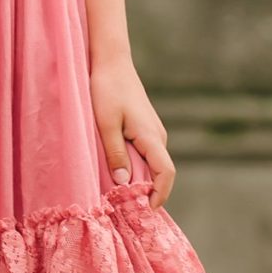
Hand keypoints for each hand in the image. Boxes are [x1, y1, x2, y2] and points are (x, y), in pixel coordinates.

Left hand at [91, 56, 175, 206]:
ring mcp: (153, 131)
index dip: (160, 195)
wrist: (111, 62)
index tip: (146, 210)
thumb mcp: (105, 124)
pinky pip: (144, 154)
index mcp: (151, 136)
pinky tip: (116, 170)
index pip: (166, 173)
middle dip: (147, 192)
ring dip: (138, 179)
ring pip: (150, 163)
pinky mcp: (144, 128)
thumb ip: (115, 153)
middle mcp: (157, 136)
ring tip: (117, 192)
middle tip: (125, 208)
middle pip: (159, 172)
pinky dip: (134, 166)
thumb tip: (123, 183)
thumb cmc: (106, 89)